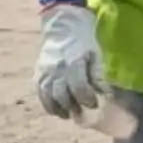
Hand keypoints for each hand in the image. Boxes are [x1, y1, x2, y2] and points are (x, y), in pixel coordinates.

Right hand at [35, 4, 107, 119]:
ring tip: (68, 115)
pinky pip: (39, 93)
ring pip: (48, 96)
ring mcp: (44, 72)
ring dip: (58, 109)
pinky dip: (46, 104)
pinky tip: (55, 110)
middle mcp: (56, 69)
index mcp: (73, 62)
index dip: (87, 98)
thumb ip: (98, 74)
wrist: (63, 28)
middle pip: (62, 95)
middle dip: (73, 107)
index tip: (95, 104)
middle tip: (83, 113)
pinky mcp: (38, 74)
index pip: (79, 87)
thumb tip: (105, 93)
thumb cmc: (84, 42)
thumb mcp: (96, 55)